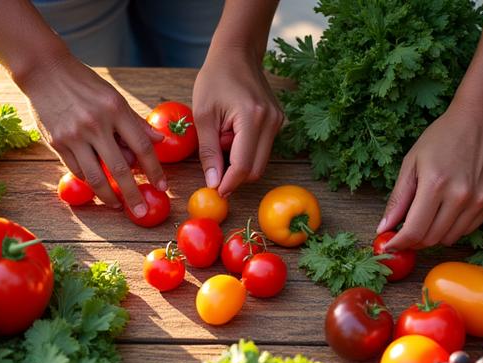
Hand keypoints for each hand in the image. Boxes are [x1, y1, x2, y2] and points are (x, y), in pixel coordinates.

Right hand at [19, 53, 166, 215]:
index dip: (154, 170)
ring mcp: (75, 135)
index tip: (162, 186)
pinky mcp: (57, 142)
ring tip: (117, 205)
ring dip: (108, 196)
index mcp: (115, 109)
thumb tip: (159, 141)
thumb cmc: (84, 83)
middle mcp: (96, 124)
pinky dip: (89, 181)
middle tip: (140, 212)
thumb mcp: (113, 96)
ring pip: (95, 176)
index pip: (141, 146)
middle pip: (120, 168)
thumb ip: (135, 121)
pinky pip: (77, 170)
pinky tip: (97, 186)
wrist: (44, 70)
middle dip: (132, 194)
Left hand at [192, 50, 283, 196]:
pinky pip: (262, 149)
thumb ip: (209, 152)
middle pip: (256, 169)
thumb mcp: (203, 115)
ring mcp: (279, 122)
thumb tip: (214, 184)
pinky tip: (232, 132)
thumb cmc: (215, 79)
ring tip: (222, 137)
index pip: (244, 166)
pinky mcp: (278, 122)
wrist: (237, 52)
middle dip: (234, 173)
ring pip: (260, 161)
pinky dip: (245, 149)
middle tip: (214, 159)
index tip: (214, 191)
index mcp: (253, 118)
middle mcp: (272, 122)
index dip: (229, 183)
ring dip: (238, 160)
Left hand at [377, 101, 482, 250]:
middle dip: (412, 241)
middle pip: (430, 239)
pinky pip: (466, 230)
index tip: (389, 246)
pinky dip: (450, 228)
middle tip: (403, 233)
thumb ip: (398, 199)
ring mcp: (479, 201)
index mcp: (435, 185)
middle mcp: (460, 196)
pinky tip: (444, 211)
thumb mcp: (411, 163)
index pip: (413, 231)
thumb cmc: (442, 137)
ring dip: (431, 236)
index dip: (398, 244)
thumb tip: (383, 228)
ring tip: (424, 218)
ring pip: (449, 238)